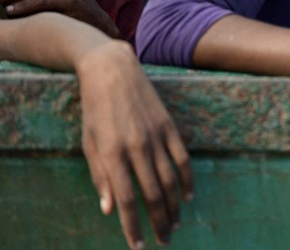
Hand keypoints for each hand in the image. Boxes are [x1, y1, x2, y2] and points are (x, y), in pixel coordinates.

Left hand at [75, 41, 192, 247]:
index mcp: (113, 154)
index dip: (132, 226)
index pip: (126, 200)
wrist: (113, 71)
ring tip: (175, 225)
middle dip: (158, 222)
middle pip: (152, 194)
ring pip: (170, 180)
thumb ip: (100, 177)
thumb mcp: (88, 143)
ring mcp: (156, 136)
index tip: (138, 245)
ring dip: (173, 206)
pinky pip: (182, 158)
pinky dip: (187, 179)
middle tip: (163, 241)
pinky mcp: (169, 127)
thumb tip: (109, 209)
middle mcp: (137, 147)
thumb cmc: (95, 109)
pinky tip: (187, 196)